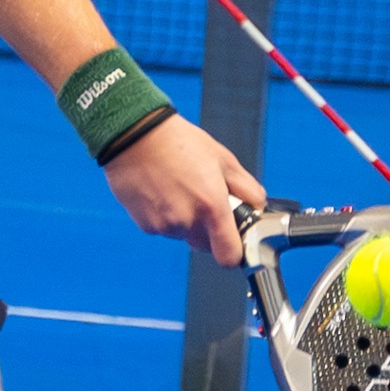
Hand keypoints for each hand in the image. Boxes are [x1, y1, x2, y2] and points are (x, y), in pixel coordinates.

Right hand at [102, 113, 265, 266]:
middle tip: (202, 202)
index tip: (234, 242)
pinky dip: (164, 216)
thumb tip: (256, 204)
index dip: (234, 252)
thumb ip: (246, 187)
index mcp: (211, 205)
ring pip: (183, 235)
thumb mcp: (222, 158)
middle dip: (208, 231)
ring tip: (177, 190)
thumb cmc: (177, 142)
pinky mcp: (144, 224)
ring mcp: (163, 225)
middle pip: (205, 245)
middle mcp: (187, 220)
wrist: (133, 135)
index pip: (229, 255)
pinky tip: (160, 192)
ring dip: (185, 221)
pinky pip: (162, 228)